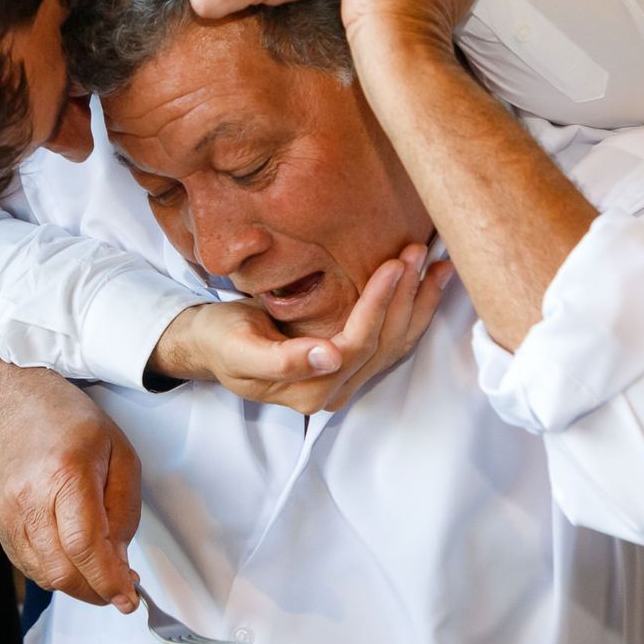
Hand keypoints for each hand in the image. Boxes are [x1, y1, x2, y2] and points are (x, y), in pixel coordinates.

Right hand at [0, 360, 143, 611]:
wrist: (15, 408)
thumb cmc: (71, 424)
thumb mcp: (120, 454)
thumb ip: (124, 511)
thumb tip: (120, 563)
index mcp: (65, 472)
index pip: (84, 545)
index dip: (107, 580)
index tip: (128, 598)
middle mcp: (29, 497)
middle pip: (61, 570)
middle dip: (96, 590)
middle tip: (120, 586)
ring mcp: (7, 513)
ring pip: (44, 575)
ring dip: (77, 585)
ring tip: (100, 570)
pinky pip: (30, 566)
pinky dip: (56, 572)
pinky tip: (74, 558)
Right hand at [153, 244, 453, 414]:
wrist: (208, 344)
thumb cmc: (220, 340)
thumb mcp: (239, 347)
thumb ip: (283, 360)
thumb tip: (328, 358)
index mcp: (310, 391)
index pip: (358, 344)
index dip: (378, 305)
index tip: (393, 265)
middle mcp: (333, 390)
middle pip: (384, 344)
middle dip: (406, 297)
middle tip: (419, 253)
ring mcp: (343, 379)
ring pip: (395, 343)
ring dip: (418, 303)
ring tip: (435, 264)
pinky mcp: (348, 363)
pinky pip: (390, 340)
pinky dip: (411, 311)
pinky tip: (426, 285)